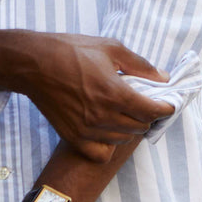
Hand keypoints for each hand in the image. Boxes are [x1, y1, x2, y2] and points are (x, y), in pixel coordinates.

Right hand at [0, 30, 170, 161]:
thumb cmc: (71, 51)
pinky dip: (110, 144)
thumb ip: (140, 65)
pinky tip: (108, 128)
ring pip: (123, 139)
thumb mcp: (110, 48)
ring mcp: (87, 130)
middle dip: (148, 115)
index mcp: (114, 92)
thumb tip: (163, 77)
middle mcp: (103, 116)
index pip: (152, 111)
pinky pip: (102, 153)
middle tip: (145, 103)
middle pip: (140, 127)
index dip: (165, 108)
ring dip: (130, 128)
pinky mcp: (74, 138)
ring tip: (125, 112)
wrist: (33, 64)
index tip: (168, 103)